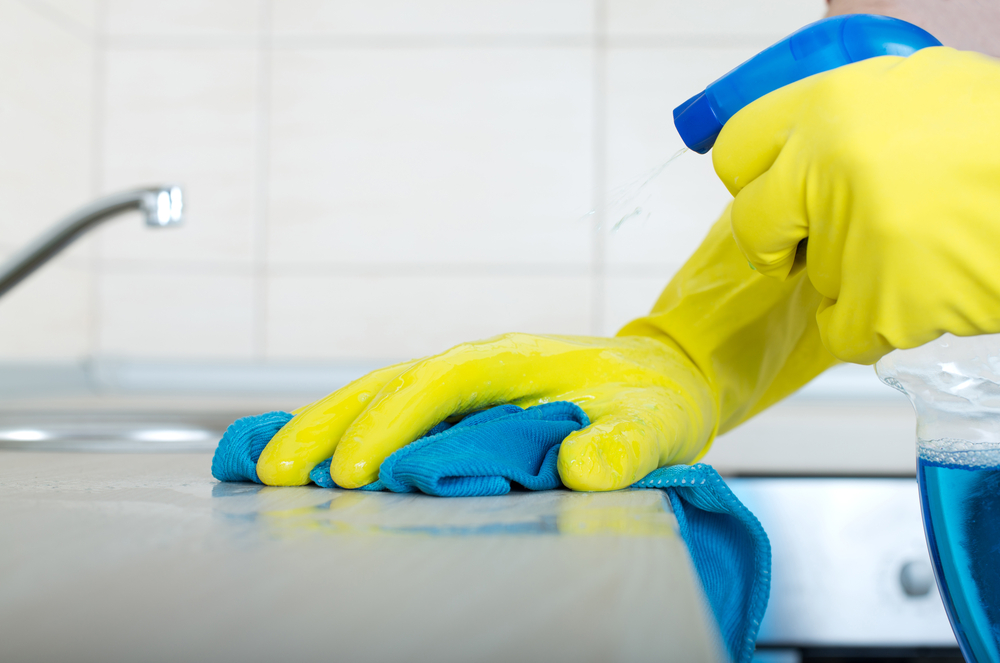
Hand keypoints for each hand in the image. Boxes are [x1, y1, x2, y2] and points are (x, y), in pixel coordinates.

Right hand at [256, 334, 715, 490]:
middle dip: (329, 426)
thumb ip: (624, 445)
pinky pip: (389, 419)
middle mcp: (474, 368)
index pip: (439, 383)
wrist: (658, 383)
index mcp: (512, 360)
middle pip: (385, 385)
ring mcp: (459, 389)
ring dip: (322, 431)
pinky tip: (306, 464)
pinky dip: (343, 437)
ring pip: (375, 399)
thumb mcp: (653, 424)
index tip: (358, 471)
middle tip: (279, 473)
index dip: (392, 423)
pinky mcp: (454, 413)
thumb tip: (581, 469)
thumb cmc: (651, 401)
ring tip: (270, 471)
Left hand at [712, 47, 999, 362]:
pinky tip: (910, 294)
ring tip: (917, 244)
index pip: (736, 148)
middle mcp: (826, 171)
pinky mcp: (880, 306)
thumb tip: (801, 145)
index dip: (750, 175)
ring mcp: (849, 243)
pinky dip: (868, 321)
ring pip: (813, 275)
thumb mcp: (918, 87)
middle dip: (786, 233)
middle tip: (829, 229)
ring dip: (850, 269)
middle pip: (758, 224)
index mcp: (831, 106)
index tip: (765, 190)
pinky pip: (840, 330)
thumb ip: (845, 116)